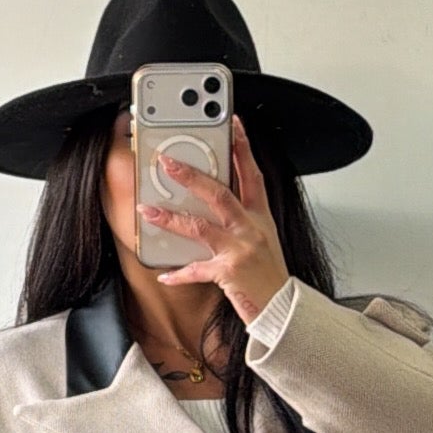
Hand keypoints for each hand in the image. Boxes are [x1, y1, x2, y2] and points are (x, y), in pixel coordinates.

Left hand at [136, 113, 290, 324]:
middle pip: (220, 193)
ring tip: (148, 210)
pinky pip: (197, 271)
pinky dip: (179, 274)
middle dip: (192, 177)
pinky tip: (164, 274)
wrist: (284, 309)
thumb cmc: (270, 276)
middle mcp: (251, 228)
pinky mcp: (230, 273)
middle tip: (168, 163)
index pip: (252, 174)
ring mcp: (240, 250)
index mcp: (260, 217)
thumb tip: (218, 204)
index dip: (243, 147)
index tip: (233, 123)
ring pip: (200, 227)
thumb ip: (244, 220)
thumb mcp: (264, 240)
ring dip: (171, 218)